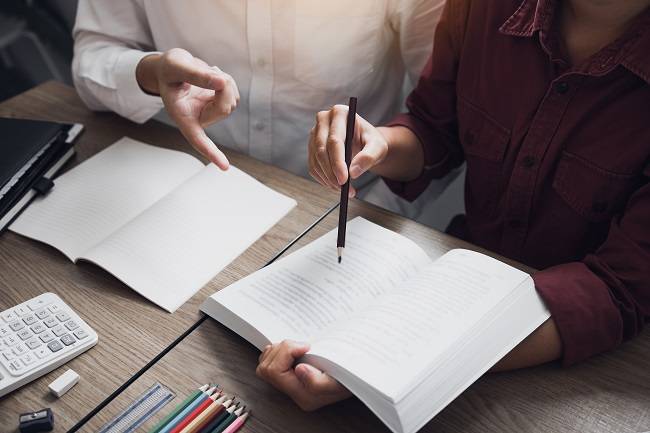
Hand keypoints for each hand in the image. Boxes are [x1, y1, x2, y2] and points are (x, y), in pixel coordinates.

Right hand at [136, 48, 239, 169]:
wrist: (171, 68)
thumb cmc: (168, 69)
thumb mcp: (175, 66)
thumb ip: (195, 74)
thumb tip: (222, 82)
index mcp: (182, 116)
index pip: (197, 139)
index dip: (211, 152)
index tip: (224, 167)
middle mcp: (198, 118)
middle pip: (224, 109)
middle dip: (224, 88)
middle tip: (213, 71)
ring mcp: (211, 112)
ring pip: (232, 100)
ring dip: (225, 82)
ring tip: (207, 72)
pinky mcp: (220, 103)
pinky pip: (233, 94)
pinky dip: (227, 82)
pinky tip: (213, 77)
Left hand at [256, 340, 350, 410]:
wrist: (356, 375)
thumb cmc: (349, 378)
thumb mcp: (339, 382)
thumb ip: (317, 382)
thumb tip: (298, 369)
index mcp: (301, 394)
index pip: (274, 371)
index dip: (286, 352)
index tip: (306, 346)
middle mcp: (291, 390)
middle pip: (265, 368)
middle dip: (281, 350)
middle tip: (301, 346)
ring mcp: (289, 381)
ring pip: (265, 363)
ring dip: (279, 349)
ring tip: (297, 347)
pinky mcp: (289, 372)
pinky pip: (271, 359)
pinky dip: (279, 350)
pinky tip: (293, 349)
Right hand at [309, 105, 387, 196]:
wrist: (365, 143)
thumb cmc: (371, 141)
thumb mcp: (378, 147)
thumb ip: (369, 157)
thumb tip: (353, 172)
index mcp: (340, 113)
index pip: (334, 140)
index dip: (337, 162)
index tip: (344, 179)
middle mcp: (324, 120)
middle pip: (321, 150)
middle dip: (331, 173)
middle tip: (343, 188)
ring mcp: (315, 133)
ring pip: (316, 160)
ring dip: (328, 178)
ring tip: (344, 189)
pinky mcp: (312, 147)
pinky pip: (313, 166)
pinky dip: (323, 179)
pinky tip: (336, 184)